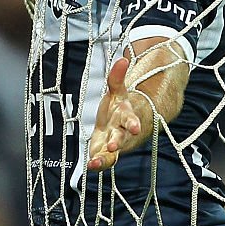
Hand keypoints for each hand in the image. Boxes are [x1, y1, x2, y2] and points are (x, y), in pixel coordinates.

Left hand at [87, 58, 145, 172]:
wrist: (126, 127)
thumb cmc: (120, 108)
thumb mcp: (118, 92)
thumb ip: (117, 78)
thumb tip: (123, 59)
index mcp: (126, 116)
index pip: (130, 119)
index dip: (132, 123)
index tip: (135, 127)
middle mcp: (123, 133)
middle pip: (121, 138)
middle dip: (118, 142)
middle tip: (112, 147)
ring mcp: (115, 145)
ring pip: (113, 154)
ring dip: (105, 158)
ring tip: (95, 162)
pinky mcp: (106, 154)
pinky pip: (104, 161)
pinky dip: (98, 165)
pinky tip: (90, 166)